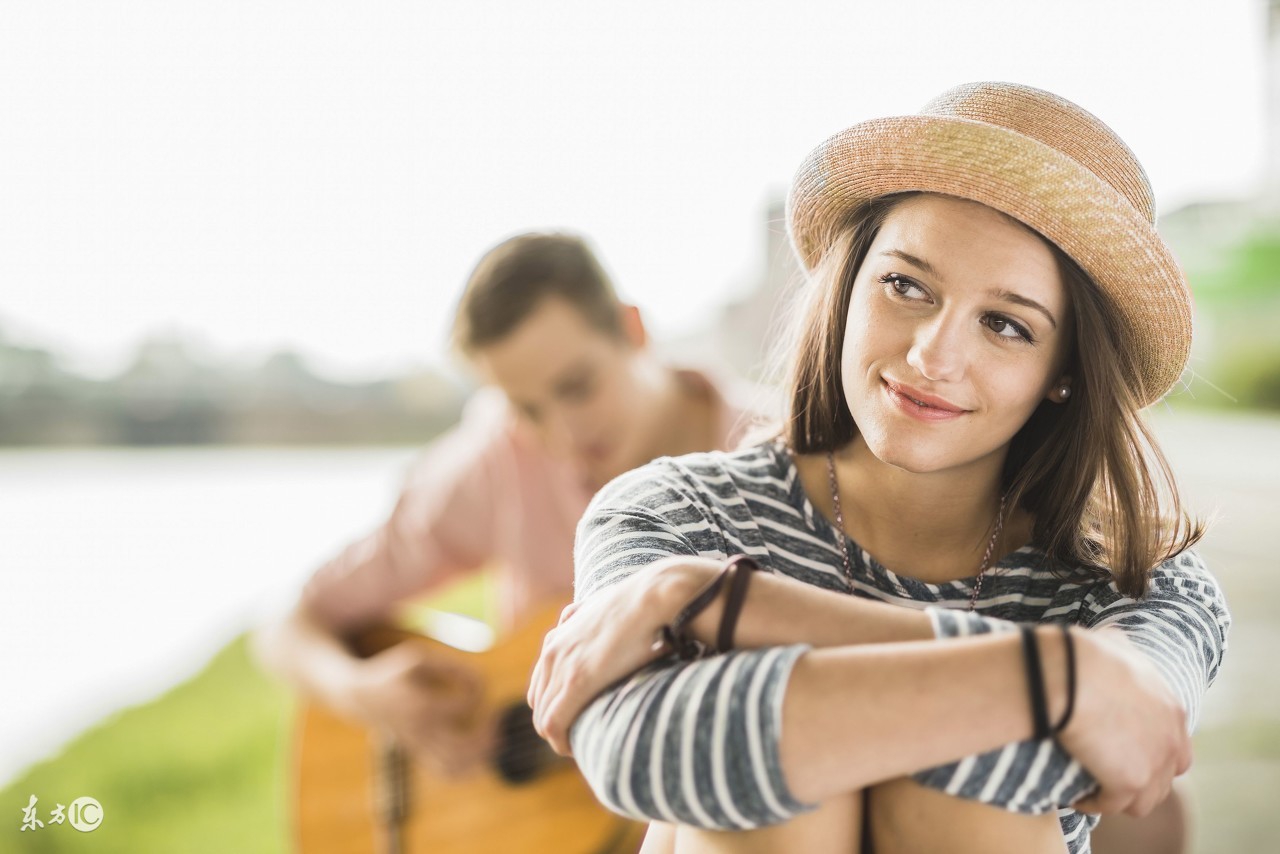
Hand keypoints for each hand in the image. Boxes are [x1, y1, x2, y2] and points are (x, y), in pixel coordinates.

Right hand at [348, 642, 492, 776]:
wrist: (363, 698)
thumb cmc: (396, 673)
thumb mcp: (419, 658)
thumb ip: (452, 666)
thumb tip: (483, 684)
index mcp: (421, 705)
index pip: (464, 705)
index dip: (478, 693)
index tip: (476, 684)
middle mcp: (421, 731)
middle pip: (461, 748)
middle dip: (486, 737)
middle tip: (496, 721)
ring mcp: (420, 747)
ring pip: (455, 767)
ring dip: (481, 757)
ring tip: (493, 739)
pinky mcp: (420, 755)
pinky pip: (447, 773)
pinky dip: (468, 768)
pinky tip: (479, 752)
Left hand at [527, 557, 720, 755]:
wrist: (654, 596)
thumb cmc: (640, 603)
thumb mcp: (604, 608)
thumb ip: (588, 618)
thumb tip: (587, 621)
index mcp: (558, 637)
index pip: (541, 684)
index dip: (556, 706)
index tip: (578, 719)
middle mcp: (552, 652)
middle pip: (539, 703)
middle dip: (556, 724)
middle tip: (580, 738)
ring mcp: (561, 667)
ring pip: (543, 718)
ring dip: (559, 737)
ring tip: (582, 747)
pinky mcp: (576, 682)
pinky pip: (553, 724)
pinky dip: (561, 742)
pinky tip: (576, 749)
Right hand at [1058, 628, 1191, 816]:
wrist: (1069, 675)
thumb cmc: (1084, 655)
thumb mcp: (1113, 642)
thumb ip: (1122, 646)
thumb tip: (1113, 637)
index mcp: (1172, 709)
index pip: (1176, 745)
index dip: (1152, 752)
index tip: (1124, 752)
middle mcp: (1171, 739)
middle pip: (1166, 777)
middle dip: (1141, 779)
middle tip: (1110, 774)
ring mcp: (1153, 763)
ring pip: (1145, 801)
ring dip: (1119, 798)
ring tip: (1093, 791)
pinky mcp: (1129, 782)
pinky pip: (1112, 806)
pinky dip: (1094, 804)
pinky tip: (1075, 796)